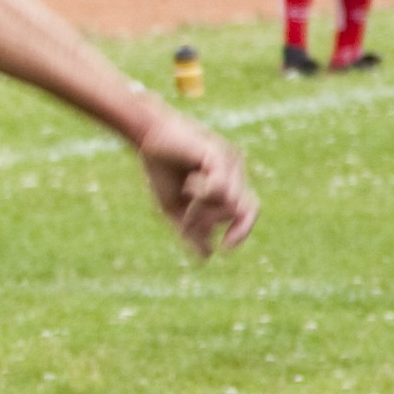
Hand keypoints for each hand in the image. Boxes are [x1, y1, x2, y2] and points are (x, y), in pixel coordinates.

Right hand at [135, 108, 256, 258]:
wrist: (147, 136)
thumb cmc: (161, 168)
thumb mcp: (173, 208)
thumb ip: (190, 231)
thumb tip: (207, 258)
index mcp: (229, 183)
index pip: (247, 212)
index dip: (240, 231)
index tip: (225, 249)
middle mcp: (235, 171)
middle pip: (242, 210)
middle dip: (213, 222)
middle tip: (189, 219)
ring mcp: (229, 161)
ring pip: (231, 202)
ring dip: (204, 210)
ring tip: (185, 199)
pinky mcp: (218, 154)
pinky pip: (220, 188)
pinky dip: (204, 195)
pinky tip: (188, 186)